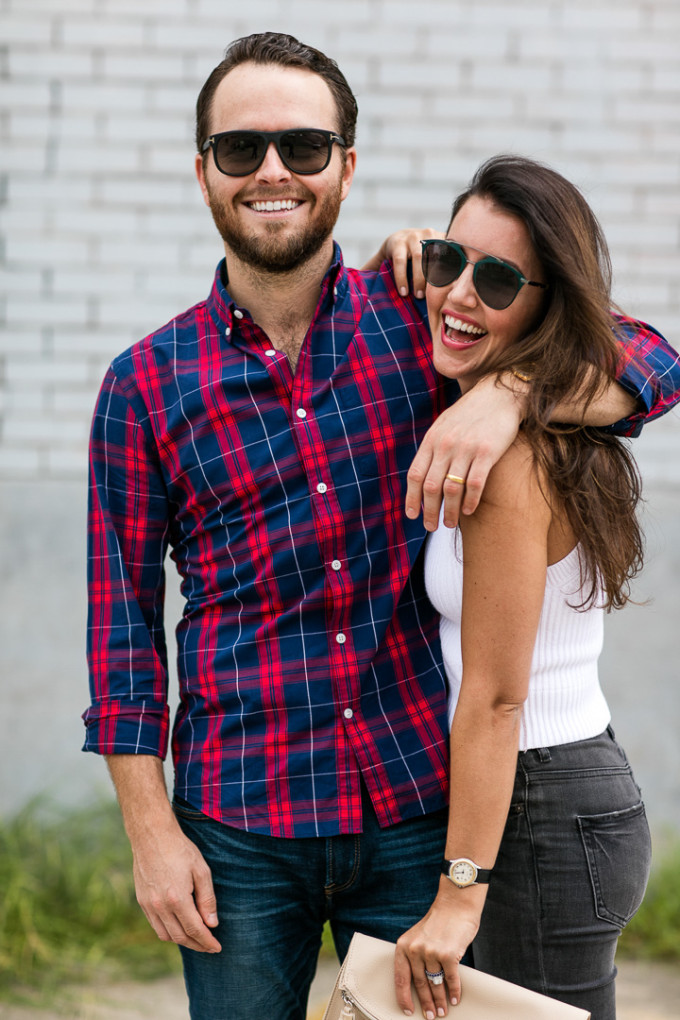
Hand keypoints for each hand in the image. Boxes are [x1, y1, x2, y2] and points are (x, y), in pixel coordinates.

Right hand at [131, 820, 221, 953]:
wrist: (152, 835)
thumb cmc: (180, 849)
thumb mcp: (201, 870)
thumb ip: (207, 899)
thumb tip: (212, 924)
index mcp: (177, 899)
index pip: (195, 930)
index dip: (207, 942)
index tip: (217, 948)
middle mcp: (160, 906)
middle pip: (180, 937)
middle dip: (197, 945)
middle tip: (209, 946)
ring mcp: (148, 905)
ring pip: (166, 935)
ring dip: (182, 941)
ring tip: (196, 938)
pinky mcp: (141, 901)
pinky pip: (155, 925)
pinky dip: (168, 932)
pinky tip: (178, 926)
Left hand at [361, 228, 443, 297]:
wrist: (410, 236)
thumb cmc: (393, 254)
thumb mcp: (382, 259)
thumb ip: (371, 269)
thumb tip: (354, 281)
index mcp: (397, 241)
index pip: (398, 259)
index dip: (400, 277)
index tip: (403, 294)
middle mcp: (414, 235)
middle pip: (418, 257)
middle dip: (419, 278)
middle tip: (419, 296)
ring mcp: (430, 235)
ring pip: (434, 255)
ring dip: (434, 274)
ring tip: (434, 292)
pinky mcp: (444, 238)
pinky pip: (448, 253)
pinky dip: (447, 267)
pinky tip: (447, 282)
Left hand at [394, 889, 479, 1016]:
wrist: (455, 905)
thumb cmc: (438, 922)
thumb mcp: (418, 936)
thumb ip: (416, 956)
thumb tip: (420, 984)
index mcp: (404, 945)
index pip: (400, 978)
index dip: (403, 998)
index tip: (408, 1011)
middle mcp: (415, 950)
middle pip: (419, 984)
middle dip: (426, 1003)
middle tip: (430, 1016)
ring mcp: (431, 952)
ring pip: (435, 984)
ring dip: (440, 1001)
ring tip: (443, 1011)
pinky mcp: (448, 954)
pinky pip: (451, 979)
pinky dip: (454, 991)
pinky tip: (455, 999)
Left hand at [406, 373, 526, 530]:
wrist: (500, 394)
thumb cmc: (471, 413)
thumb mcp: (444, 425)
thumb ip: (433, 448)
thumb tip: (422, 476)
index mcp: (432, 439)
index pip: (415, 475)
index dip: (411, 498)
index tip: (412, 515)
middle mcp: (446, 444)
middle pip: (431, 487)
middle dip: (429, 511)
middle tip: (430, 527)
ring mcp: (466, 448)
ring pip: (452, 489)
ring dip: (449, 511)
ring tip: (449, 524)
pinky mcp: (488, 452)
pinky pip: (475, 484)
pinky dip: (470, 501)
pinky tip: (468, 511)